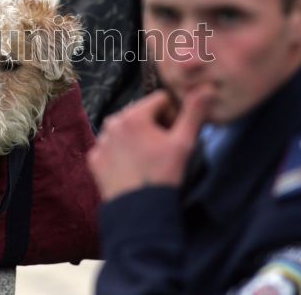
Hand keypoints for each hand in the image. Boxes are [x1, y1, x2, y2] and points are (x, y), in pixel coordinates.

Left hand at [87, 86, 213, 201]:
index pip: (160, 100)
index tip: (175, 135)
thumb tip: (205, 88)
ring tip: (148, 160)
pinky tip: (132, 169)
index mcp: (133, 115)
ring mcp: (101, 141)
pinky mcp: (94, 158)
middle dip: (154, 126)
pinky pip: (111, 147)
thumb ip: (194, 112)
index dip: (172, 115)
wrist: (139, 212)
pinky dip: (121, 153)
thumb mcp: (183, 143)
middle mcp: (112, 123)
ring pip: (125, 130)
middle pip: (141, 114)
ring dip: (137, 138)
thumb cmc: (163, 176)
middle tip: (163, 150)